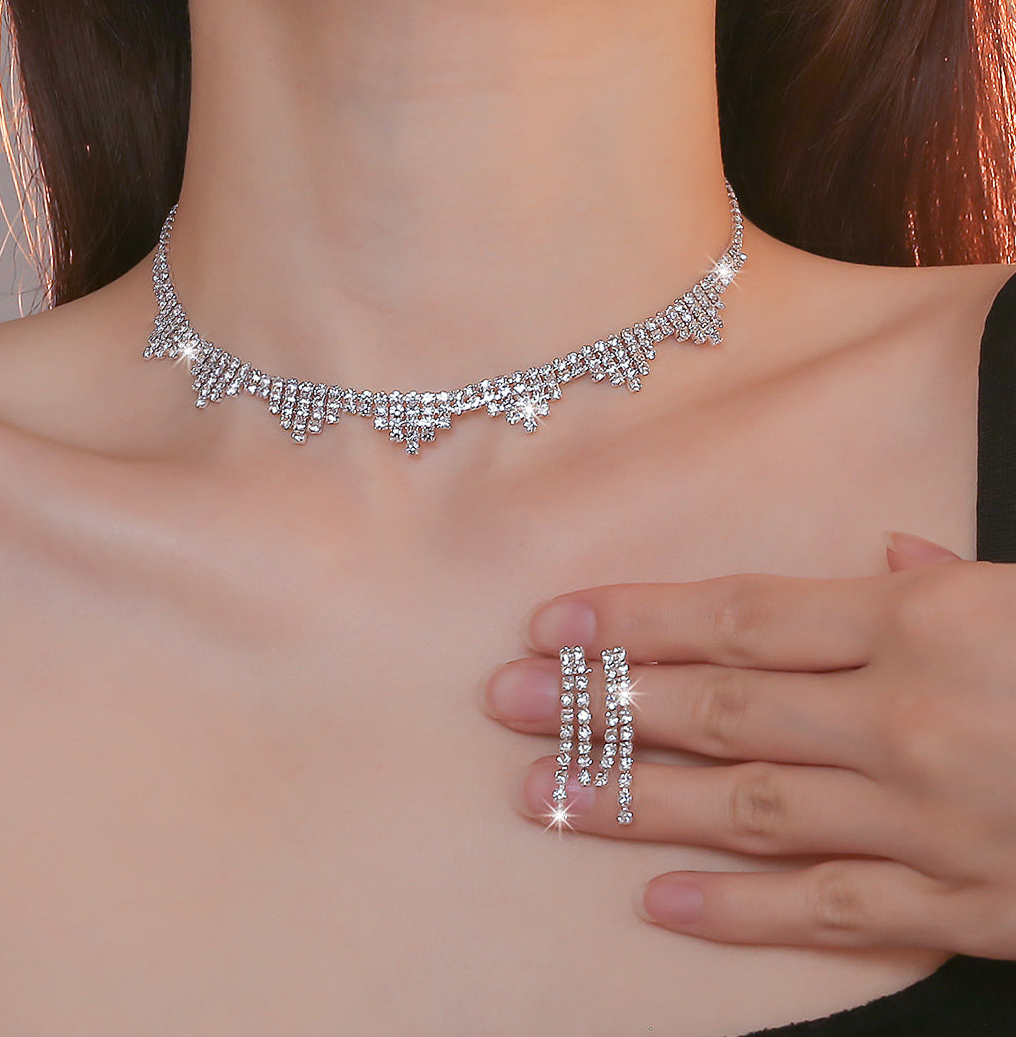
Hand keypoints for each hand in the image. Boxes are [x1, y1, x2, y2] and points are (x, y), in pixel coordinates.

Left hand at [481, 533, 1015, 955]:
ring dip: (635, 804)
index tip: (551, 623)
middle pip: (718, 707)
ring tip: (541, 797)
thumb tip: (883, 552)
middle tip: (502, 704)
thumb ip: (950, 575)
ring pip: (748, 807)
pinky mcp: (964, 906)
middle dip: (600, 705)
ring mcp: (928, 818)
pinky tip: (656, 905)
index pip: (740, 614)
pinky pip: (830, 912)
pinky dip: (739, 914)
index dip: (636, 619)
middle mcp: (905, 717)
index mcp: (921, 622)